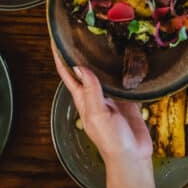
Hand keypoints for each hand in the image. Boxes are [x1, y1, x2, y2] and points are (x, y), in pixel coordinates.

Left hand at [52, 43, 151, 164]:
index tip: (54, 38)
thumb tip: (80, 67)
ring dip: (99, 57)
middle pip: (83, 68)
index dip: (59, 55)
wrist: (132, 156)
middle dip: (79, 52)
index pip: (67, 72)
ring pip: (102, 71)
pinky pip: (122, 79)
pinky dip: (121, 68)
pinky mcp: (126, 98)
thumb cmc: (111, 141)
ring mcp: (110, 95)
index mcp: (82, 97)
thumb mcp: (98, 114)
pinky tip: (124, 57)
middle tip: (78, 31)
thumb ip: (91, 91)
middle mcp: (94, 94)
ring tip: (100, 38)